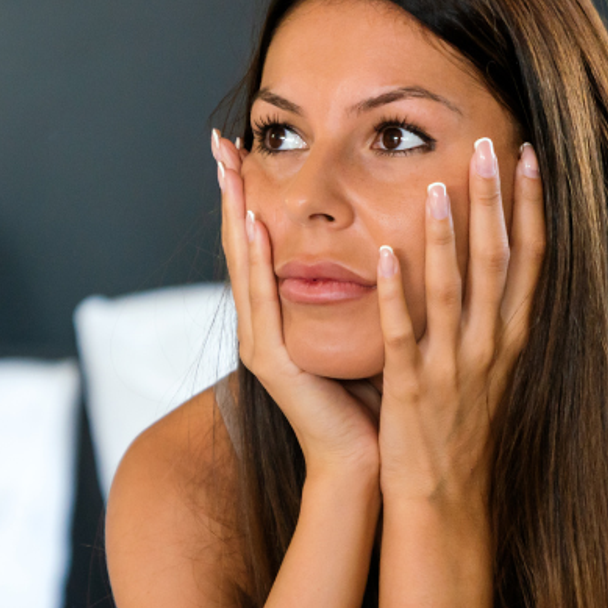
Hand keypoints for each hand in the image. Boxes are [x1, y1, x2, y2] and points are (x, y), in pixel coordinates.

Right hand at [215, 130, 380, 481]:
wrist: (364, 462)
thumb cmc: (370, 399)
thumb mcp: (363, 331)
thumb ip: (360, 293)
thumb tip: (386, 242)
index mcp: (280, 318)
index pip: (260, 246)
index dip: (250, 197)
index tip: (244, 150)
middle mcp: (261, 326)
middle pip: (240, 245)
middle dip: (230, 193)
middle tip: (220, 145)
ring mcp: (259, 343)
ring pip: (242, 265)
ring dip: (236, 214)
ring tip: (229, 171)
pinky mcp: (271, 361)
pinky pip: (261, 300)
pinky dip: (256, 260)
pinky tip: (257, 225)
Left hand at [373, 139, 543, 514]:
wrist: (445, 497)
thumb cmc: (459, 428)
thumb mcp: (486, 366)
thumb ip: (485, 316)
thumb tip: (486, 262)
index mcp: (510, 336)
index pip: (531, 258)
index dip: (532, 205)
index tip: (530, 155)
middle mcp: (491, 346)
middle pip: (498, 261)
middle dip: (494, 201)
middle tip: (488, 144)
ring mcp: (454, 367)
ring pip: (453, 291)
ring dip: (445, 236)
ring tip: (436, 185)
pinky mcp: (413, 388)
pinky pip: (405, 334)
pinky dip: (397, 295)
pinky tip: (385, 257)